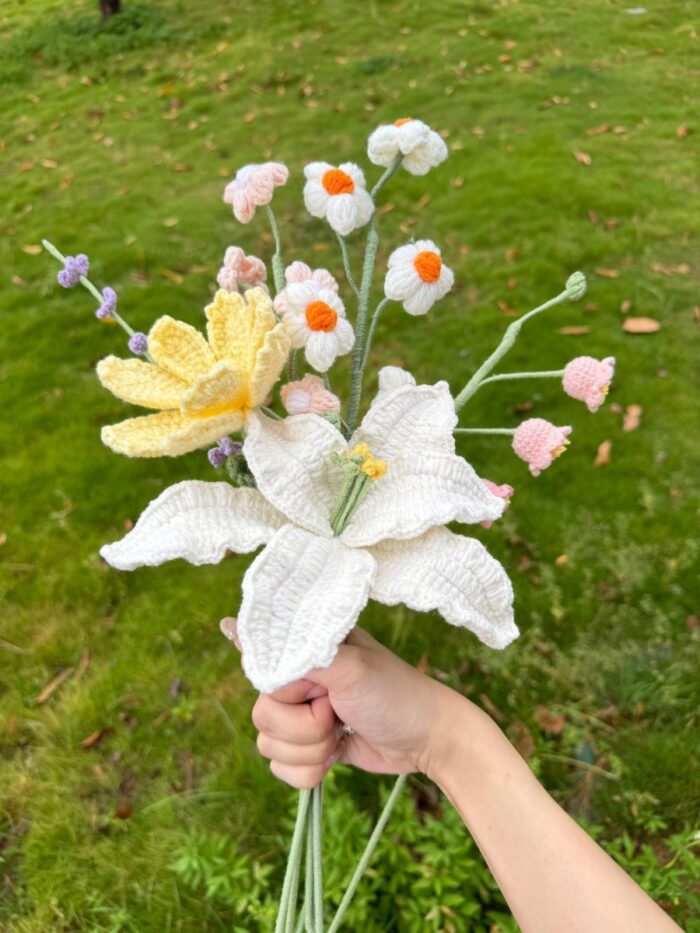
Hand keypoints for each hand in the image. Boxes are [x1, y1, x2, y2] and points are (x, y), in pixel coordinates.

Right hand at [249, 627, 455, 788]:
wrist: (428, 739)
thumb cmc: (395, 694)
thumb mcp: (349, 667)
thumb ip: (297, 654)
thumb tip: (230, 625)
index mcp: (305, 649)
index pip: (262, 672)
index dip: (289, 693)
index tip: (321, 695)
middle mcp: (299, 679)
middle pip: (262, 717)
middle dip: (304, 729)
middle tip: (338, 714)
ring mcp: (302, 714)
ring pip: (269, 747)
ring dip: (311, 751)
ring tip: (343, 731)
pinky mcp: (309, 746)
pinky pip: (282, 770)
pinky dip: (310, 771)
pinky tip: (338, 754)